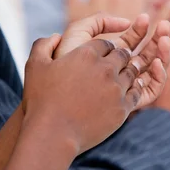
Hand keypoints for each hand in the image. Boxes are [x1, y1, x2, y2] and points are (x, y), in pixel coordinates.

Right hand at [22, 35, 145, 154]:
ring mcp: (116, 88)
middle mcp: (105, 68)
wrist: (52, 134)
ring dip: (128, 73)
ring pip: (132, 73)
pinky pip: (136, 93)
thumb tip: (55, 36)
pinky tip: (127, 93)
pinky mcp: (123, 108)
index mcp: (86, 54)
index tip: (103, 55)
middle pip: (122, 55)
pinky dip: (133, 90)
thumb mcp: (34, 66)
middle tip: (118, 63)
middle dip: (120, 58)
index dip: (105, 48)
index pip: (106, 43)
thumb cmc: (41, 100)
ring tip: (122, 77)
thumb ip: (43, 45)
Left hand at [55, 13, 169, 109]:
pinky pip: (151, 91)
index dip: (142, 29)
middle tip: (164, 26)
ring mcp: (125, 88)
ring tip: (163, 40)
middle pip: (146, 55)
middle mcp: (119, 73)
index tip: (146, 18)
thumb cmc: (61, 62)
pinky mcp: (130, 103)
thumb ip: (99, 21)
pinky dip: (158, 77)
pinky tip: (156, 62)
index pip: (133, 41)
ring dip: (162, 54)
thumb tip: (127, 22)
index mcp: (109, 57)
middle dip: (158, 39)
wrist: (54, 92)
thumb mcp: (77, 33)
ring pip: (152, 71)